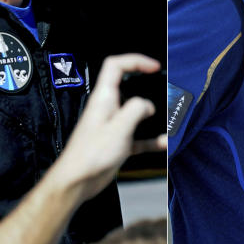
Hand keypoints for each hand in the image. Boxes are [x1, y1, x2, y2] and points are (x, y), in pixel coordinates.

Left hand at [51, 54, 162, 200]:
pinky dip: (151, 138)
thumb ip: (136, 110)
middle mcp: (108, 108)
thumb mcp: (119, 127)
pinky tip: (162, 143)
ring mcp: (112, 125)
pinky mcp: (117, 142)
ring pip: (135, 112)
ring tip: (166, 115)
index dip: (135, 61)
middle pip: (128, 87)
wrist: (77, 182)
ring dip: (150, 114)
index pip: (116, 66)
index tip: (153, 66)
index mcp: (104, 98)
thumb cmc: (90, 155)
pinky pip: (138, 136)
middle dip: (146, 85)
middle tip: (162, 86)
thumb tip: (148, 105)